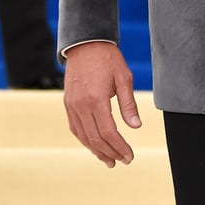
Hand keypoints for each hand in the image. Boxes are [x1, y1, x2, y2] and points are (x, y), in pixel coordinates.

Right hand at [63, 41, 140, 168]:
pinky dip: (85, 140)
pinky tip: (94, 146)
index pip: (109, 132)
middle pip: (96, 138)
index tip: (129, 156)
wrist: (85, 44)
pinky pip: (75, 128)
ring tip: (110, 160)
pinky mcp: (68, 104)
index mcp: (97, 99)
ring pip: (84, 136)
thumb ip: (128, 104)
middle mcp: (81, 105)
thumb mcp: (124, 78)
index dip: (120, 147)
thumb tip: (136, 126)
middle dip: (111, 152)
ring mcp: (72, 105)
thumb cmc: (108, 58)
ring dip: (97, 151)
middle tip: (123, 161)